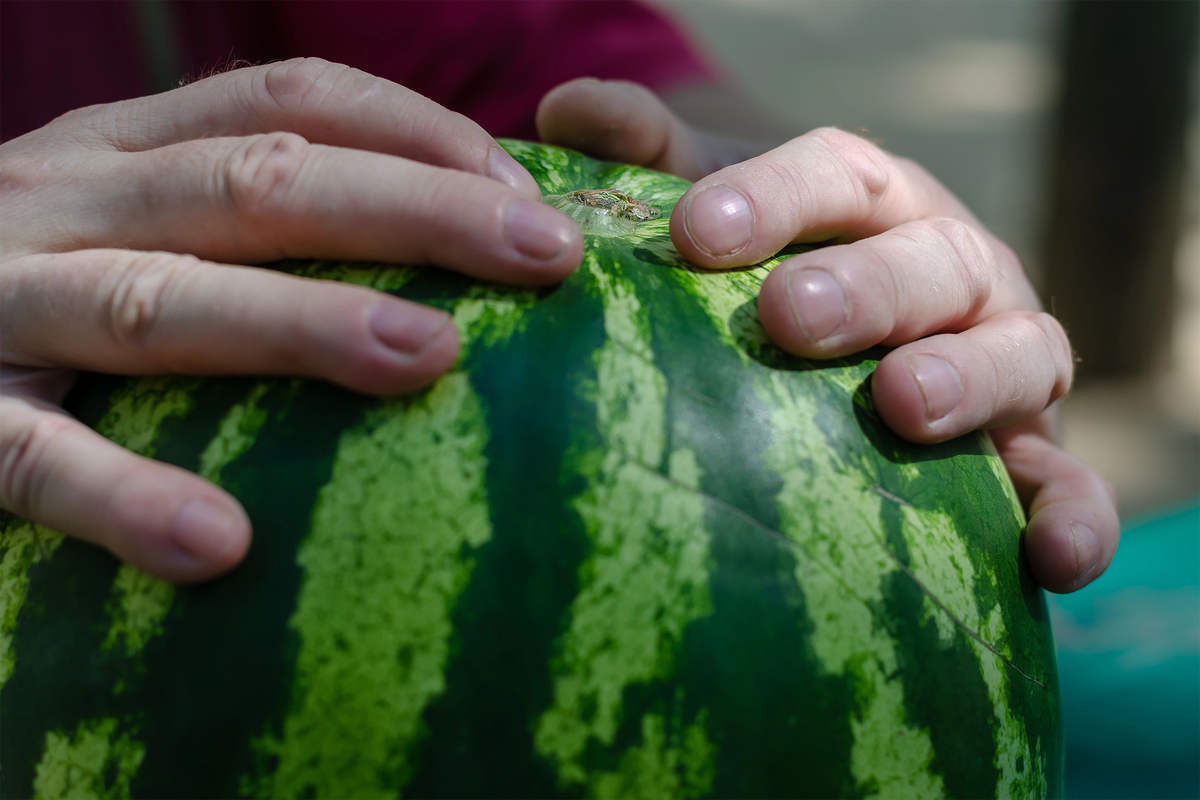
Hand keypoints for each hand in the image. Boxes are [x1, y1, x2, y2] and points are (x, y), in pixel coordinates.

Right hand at [0, 58, 582, 582]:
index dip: (417, 132)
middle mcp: (65, 198)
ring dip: (299, 326)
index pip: (291, 100)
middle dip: (413, 211)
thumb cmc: (35, 287)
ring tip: (425, 359)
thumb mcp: (138, 224)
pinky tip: (220, 545)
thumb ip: (251, 230)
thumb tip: (440, 276)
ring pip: (162, 300)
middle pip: (258, 183)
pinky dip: (123, 494)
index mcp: (127, 149)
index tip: (524, 192)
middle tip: (546, 258)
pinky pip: (31, 456)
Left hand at [539, 78, 1118, 592]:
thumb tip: (565, 112)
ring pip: (1017, 351)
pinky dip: (1073, 514)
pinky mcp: (1036, 452)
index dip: (774, 197)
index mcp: (873, 204)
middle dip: (865, 286)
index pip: (836, 176)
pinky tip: (1047, 556)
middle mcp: (950, 267)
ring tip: (901, 405)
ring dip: (967, 376)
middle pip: (926, 258)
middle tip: (787, 318)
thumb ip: (652, 162)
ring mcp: (1004, 356)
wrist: (861, 364)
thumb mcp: (719, 217)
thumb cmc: (772, 282)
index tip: (696, 235)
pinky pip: (1070, 482)